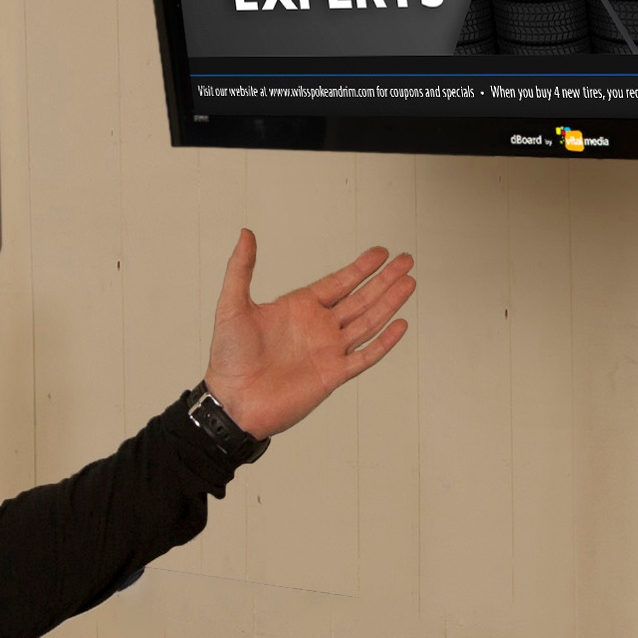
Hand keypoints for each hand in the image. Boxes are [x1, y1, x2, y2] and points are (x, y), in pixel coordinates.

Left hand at [203, 230, 415, 438]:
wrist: (233, 401)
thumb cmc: (228, 357)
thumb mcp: (232, 305)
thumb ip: (241, 269)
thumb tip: (245, 235)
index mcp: (298, 308)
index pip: (338, 282)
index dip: (360, 267)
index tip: (380, 252)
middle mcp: (317, 327)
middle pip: (359, 298)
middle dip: (384, 279)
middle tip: (406, 260)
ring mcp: (328, 351)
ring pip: (368, 322)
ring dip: (389, 303)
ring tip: (409, 283)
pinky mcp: (333, 374)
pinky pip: (365, 356)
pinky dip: (384, 342)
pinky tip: (399, 325)